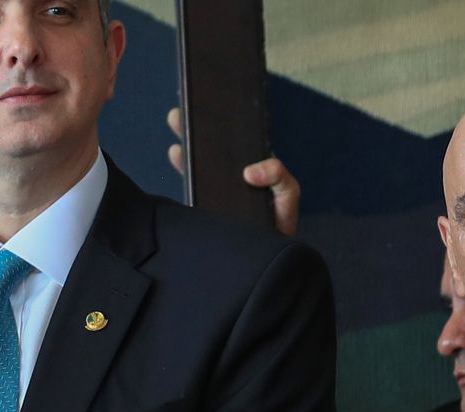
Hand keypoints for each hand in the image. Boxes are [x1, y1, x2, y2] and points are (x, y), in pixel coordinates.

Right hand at [166, 107, 300, 235]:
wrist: (263, 255)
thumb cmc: (279, 222)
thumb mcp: (287, 193)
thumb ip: (279, 178)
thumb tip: (251, 171)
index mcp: (253, 166)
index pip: (238, 139)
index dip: (226, 121)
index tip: (215, 103)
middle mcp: (233, 173)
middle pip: (214, 145)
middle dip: (198, 124)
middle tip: (188, 107)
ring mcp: (217, 187)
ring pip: (199, 159)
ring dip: (188, 140)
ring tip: (177, 121)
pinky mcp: (204, 203)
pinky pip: (192, 180)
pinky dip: (184, 165)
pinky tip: (177, 153)